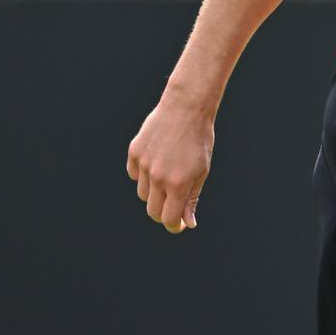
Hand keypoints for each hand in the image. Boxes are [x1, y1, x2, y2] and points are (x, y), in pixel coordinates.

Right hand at [127, 97, 214, 232]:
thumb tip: (188, 223)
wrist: (186, 109)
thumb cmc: (199, 141)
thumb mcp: (202, 171)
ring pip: (142, 194)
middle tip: (174, 207)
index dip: (174, 226)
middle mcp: (158, 177)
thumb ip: (192, 199)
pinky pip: (134, 175)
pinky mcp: (133, 153)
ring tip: (169, 178)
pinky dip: (143, 176)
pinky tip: (156, 165)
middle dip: (163, 214)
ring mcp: (143, 165)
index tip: (179, 225)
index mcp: (178, 184)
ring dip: (154, 194)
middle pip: (153, 210)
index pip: (169, 218)